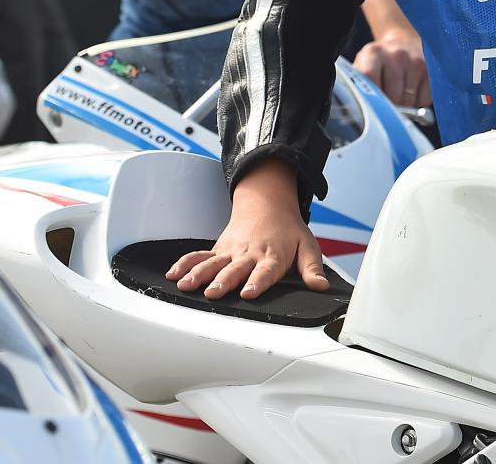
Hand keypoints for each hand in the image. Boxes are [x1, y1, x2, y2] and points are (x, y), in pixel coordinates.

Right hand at [165, 159, 328, 299]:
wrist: (268, 203)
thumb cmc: (288, 230)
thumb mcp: (307, 246)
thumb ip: (312, 268)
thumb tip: (322, 286)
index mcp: (272, 256)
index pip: (265, 272)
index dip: (257, 283)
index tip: (249, 293)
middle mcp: (249, 254)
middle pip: (235, 269)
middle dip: (223, 281)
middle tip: (212, 292)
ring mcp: (231, 251)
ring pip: (213, 263)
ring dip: (198, 274)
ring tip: (186, 285)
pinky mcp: (219, 249)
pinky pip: (199, 256)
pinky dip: (185, 264)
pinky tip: (173, 274)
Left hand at [353, 27, 428, 106]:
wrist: (403, 44)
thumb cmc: (378, 63)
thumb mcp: (363, 67)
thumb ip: (359, 84)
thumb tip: (362, 109)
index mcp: (373, 53)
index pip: (370, 78)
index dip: (372, 97)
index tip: (372, 104)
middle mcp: (396, 54)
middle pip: (392, 95)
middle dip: (389, 107)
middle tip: (386, 103)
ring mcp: (415, 61)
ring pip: (408, 100)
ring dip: (404, 106)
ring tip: (398, 96)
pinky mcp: (429, 70)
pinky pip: (424, 99)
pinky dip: (418, 103)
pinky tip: (411, 93)